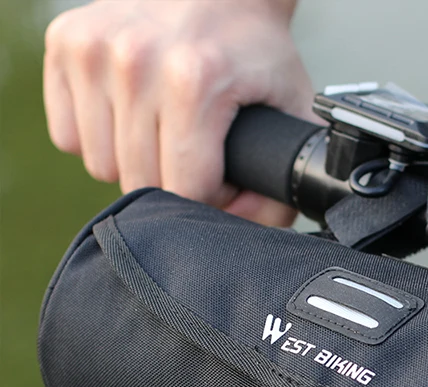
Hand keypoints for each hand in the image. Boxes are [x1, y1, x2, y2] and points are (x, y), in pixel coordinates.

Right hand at [44, 0, 313, 225]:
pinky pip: (68, 136)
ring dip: (134, 161)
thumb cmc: (255, 49)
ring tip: (164, 131)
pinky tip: (131, 114)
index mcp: (194, 81)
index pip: (186, 191)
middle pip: (140, 183)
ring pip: (100, 165)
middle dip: (172, 182)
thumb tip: (239, 233)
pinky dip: (100, 136)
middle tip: (196, 151)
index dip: (209, 196)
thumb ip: (280, 185)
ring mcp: (94, 48)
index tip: (223, 173)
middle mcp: (135, 60)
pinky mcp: (66, 42)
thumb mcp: (292, 112)